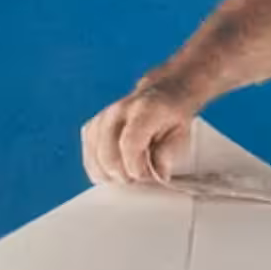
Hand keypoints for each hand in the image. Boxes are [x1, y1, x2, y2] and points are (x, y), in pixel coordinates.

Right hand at [81, 76, 203, 184]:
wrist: (163, 93)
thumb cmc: (172, 115)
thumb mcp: (181, 133)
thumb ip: (168, 154)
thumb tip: (158, 176)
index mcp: (144, 110)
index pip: (129, 144)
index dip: (136, 168)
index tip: (146, 175)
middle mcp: (118, 111)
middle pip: (108, 155)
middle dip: (124, 175)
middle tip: (140, 176)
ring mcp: (102, 118)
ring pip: (94, 158)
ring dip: (110, 174)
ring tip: (128, 173)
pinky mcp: (92, 127)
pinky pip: (88, 156)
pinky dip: (98, 169)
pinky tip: (113, 172)